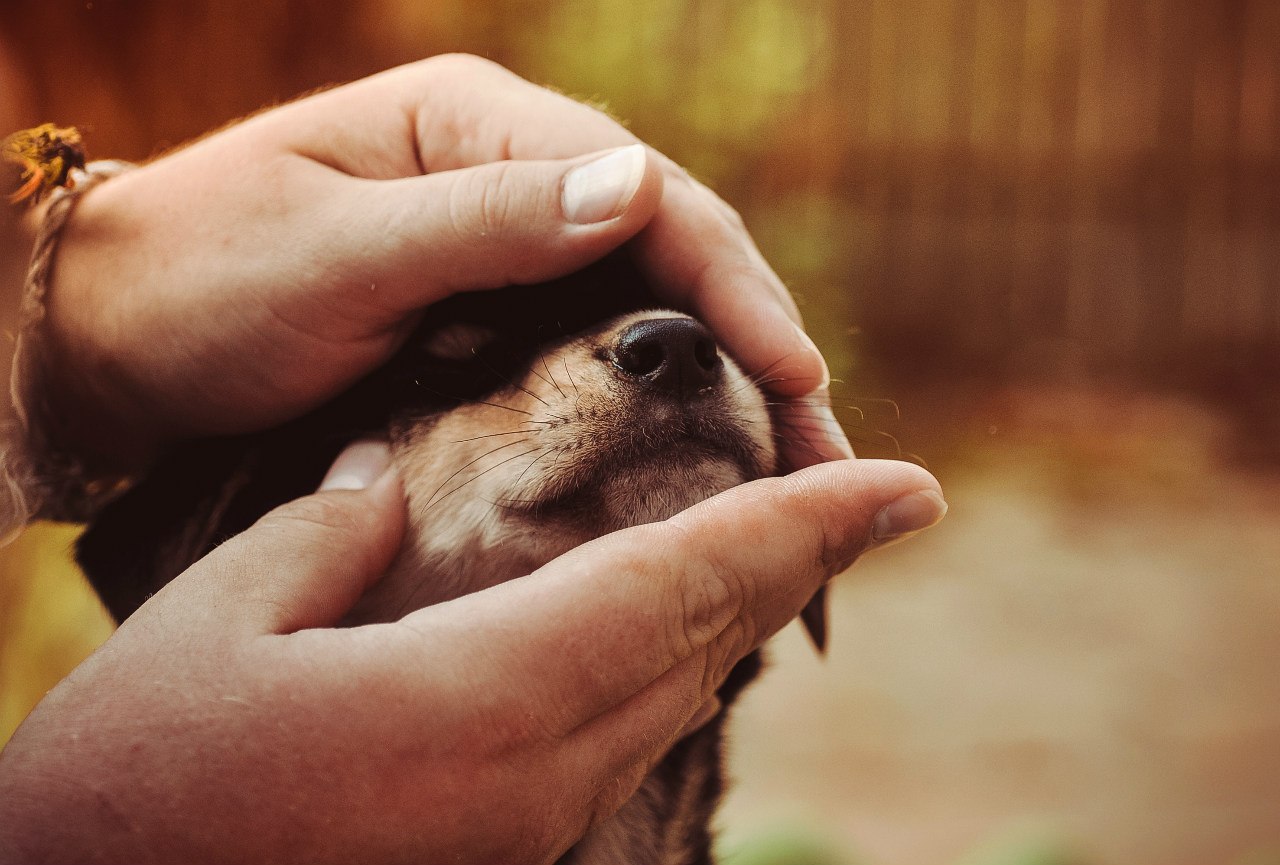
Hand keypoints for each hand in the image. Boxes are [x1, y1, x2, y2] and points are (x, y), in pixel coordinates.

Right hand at [0, 446, 942, 863]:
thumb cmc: (136, 799)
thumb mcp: (210, 629)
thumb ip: (322, 539)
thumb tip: (384, 489)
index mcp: (484, 702)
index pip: (689, 587)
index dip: (810, 526)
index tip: (911, 487)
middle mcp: (535, 776)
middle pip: (711, 647)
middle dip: (803, 562)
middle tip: (878, 500)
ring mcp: (521, 832)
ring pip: (674, 701)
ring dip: (742, 614)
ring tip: (786, 544)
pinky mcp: (490, 857)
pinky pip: (616, 744)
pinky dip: (667, 668)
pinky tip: (658, 634)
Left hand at [37, 54, 845, 472]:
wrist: (113, 335)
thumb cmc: (200, 279)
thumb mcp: (333, 248)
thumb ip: (483, 218)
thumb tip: (645, 191)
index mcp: (478, 121)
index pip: (645, 190)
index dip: (731, 283)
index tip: (794, 376)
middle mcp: (510, 171)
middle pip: (670, 248)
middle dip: (756, 342)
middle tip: (826, 446)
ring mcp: (506, 243)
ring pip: (648, 303)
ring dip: (725, 380)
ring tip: (793, 465)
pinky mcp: (494, 311)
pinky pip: (599, 344)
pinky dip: (659, 397)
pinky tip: (700, 451)